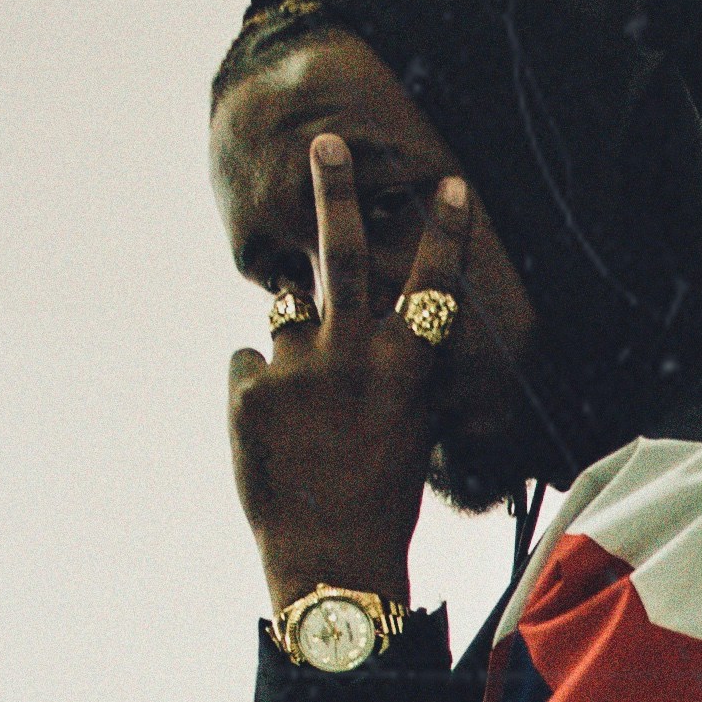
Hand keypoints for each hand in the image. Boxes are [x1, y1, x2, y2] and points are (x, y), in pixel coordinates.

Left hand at [227, 135, 482, 608]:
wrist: (333, 556)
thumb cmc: (380, 494)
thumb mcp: (403, 425)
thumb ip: (378, 366)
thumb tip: (327, 311)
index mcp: (403, 369)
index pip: (430, 287)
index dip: (445, 234)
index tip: (451, 184)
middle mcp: (352, 357)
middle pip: (341, 257)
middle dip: (336, 194)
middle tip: (324, 144)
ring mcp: (296, 369)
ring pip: (284, 319)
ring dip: (292, 350)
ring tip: (307, 413)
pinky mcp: (249, 389)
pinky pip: (250, 368)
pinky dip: (259, 394)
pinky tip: (277, 439)